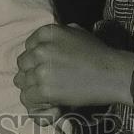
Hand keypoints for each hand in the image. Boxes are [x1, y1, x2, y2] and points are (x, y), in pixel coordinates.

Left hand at [14, 23, 133, 111]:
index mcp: (47, 32)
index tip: (44, 64)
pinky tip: (46, 101)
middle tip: (44, 80)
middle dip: (32, 71)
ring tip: (45, 92)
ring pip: (22, 81)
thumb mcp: (76, 32)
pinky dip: (35, 101)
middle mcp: (40, 49)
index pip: (28, 45)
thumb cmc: (98, 53)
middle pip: (23, 63)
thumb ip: (57, 34)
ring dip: (32, 87)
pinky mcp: (45, 89)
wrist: (111, 74)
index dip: (35, 56)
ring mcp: (41, 70)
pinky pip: (27, 96)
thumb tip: (45, 42)